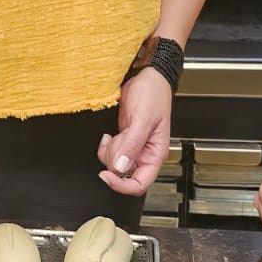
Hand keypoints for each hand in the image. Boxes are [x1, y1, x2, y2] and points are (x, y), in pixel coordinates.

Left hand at [97, 69, 171, 196]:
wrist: (146, 76)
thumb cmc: (153, 93)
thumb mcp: (143, 118)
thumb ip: (132, 143)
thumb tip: (121, 167)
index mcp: (155, 154)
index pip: (139, 185)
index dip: (121, 185)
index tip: (106, 175)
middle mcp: (144, 154)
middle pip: (123, 175)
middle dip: (114, 159)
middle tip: (116, 139)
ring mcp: (133, 148)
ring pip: (114, 164)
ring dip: (109, 151)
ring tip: (115, 133)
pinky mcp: (124, 139)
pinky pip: (110, 153)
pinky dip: (106, 146)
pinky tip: (110, 134)